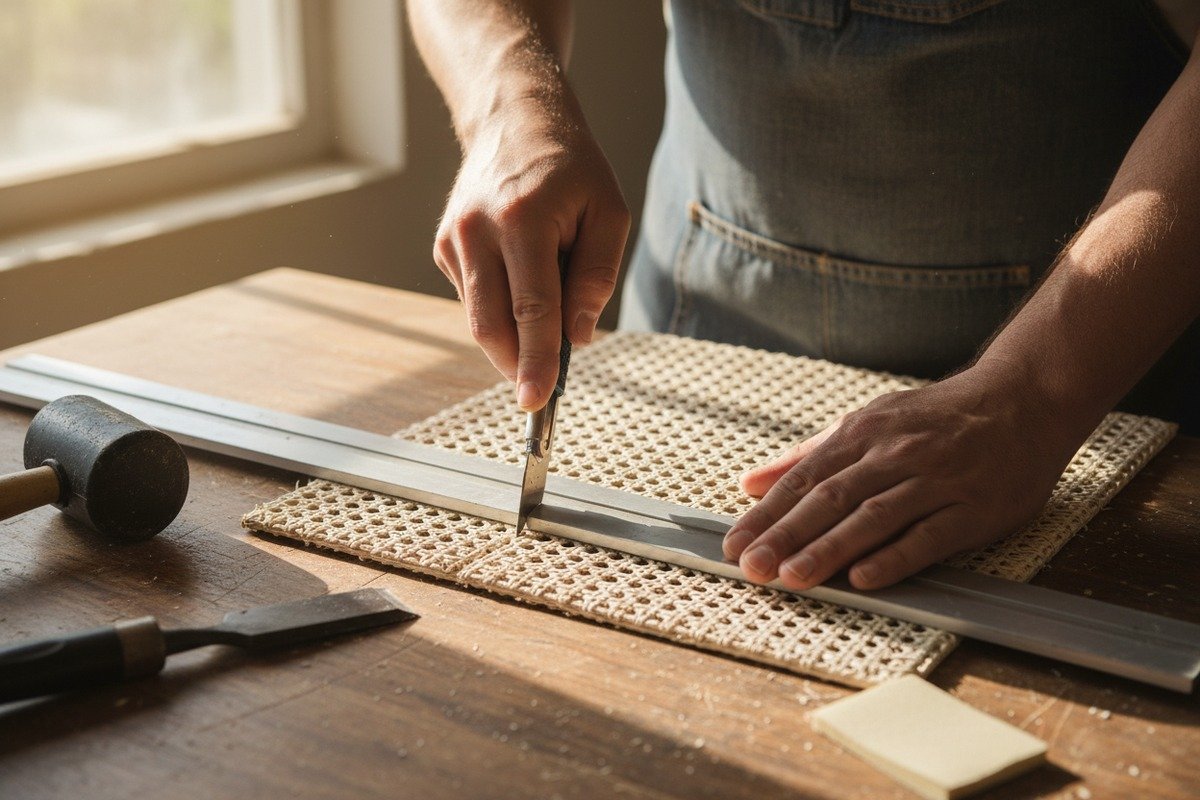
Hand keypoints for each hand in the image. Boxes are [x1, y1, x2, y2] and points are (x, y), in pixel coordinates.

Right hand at [433, 101, 629, 409]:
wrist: (513, 122)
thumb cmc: (570, 168)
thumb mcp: (609, 212)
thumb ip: (597, 276)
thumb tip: (578, 337)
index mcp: (523, 219)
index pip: (530, 308)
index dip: (535, 361)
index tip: (537, 402)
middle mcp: (477, 230)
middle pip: (491, 325)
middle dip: (517, 365)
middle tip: (542, 388)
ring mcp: (453, 240)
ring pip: (479, 319)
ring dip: (513, 335)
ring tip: (546, 304)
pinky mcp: (443, 249)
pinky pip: (474, 300)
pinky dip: (501, 309)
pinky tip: (521, 278)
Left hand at [723, 366, 1084, 589]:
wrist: (1023, 400)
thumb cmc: (935, 418)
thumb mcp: (867, 423)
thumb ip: (807, 455)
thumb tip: (749, 483)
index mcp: (864, 434)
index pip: (804, 479)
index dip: (767, 514)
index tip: (734, 544)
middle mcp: (895, 454)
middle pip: (831, 499)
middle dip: (786, 535)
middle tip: (751, 567)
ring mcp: (937, 480)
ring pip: (874, 517)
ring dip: (830, 549)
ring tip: (793, 577)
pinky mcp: (975, 508)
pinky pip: (930, 536)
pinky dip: (895, 557)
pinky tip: (864, 577)